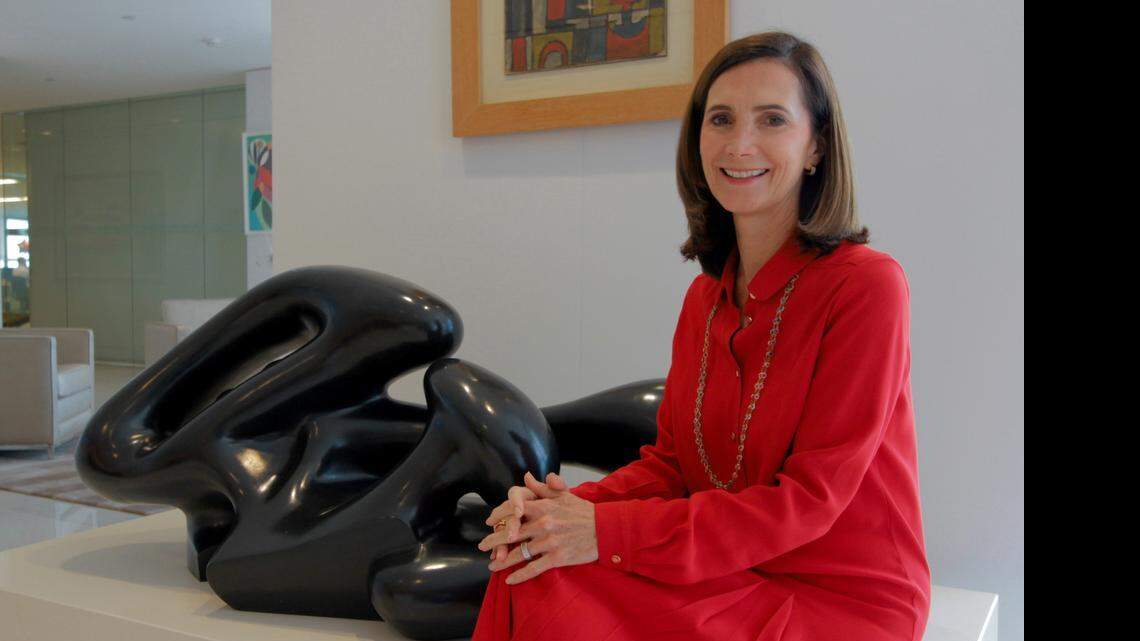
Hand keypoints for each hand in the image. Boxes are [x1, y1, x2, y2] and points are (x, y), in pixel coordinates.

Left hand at [478, 472, 596, 584]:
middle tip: (482, 546)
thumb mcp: (563, 494)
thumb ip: (542, 487)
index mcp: (543, 507)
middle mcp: (543, 524)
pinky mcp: (557, 558)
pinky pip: (533, 569)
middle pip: (511, 534)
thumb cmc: (584, 511)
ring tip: (492, 565)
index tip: (490, 522)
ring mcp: (549, 542)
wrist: (604, 529)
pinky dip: (519, 576)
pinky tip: (509, 580)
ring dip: (503, 561)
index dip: (499, 516)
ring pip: (519, 553)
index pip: (513, 510)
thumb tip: (526, 477)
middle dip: (494, 541)